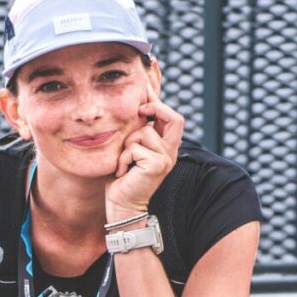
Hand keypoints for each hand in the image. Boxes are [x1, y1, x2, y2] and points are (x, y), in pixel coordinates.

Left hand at [105, 93, 183, 218]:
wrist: (122, 206)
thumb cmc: (123, 180)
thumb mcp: (131, 150)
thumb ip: (138, 133)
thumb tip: (135, 106)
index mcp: (166, 147)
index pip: (172, 117)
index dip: (158, 101)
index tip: (143, 90)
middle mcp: (170, 152)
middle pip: (174, 118)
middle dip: (156, 108)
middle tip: (139, 109)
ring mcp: (165, 159)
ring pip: (144, 132)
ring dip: (127, 145)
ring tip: (124, 162)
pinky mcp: (156, 165)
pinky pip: (134, 148)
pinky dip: (123, 159)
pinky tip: (122, 172)